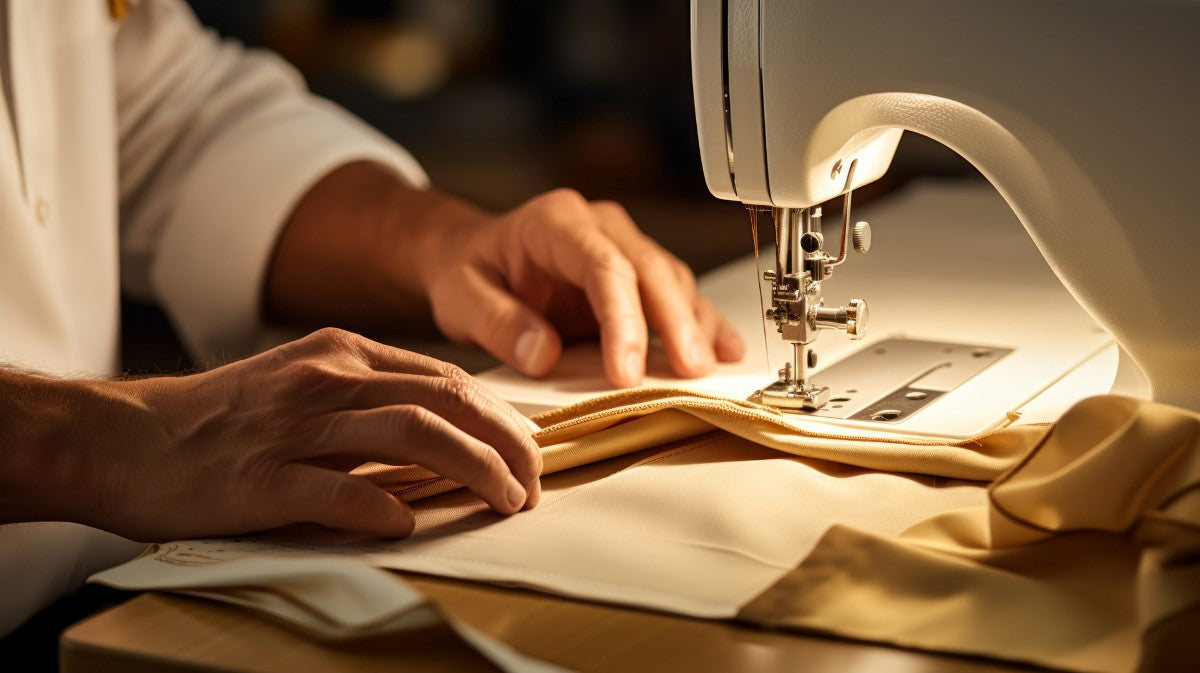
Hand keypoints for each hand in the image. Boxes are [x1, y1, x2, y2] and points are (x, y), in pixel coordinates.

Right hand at [1, 329, 541, 541]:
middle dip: (505, 442)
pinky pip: (339, 490)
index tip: (531, 450)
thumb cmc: (221, 420)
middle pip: (445, 401)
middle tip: (534, 482)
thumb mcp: (303, 384)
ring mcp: (294, 426)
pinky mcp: (261, 477)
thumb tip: (447, 428)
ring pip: (411, 435)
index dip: (501, 416)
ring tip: (506, 500)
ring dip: (472, 469)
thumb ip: (370, 397)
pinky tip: (409, 525)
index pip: (447, 378)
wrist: (125, 439)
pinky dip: (384, 507)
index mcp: (341, 354)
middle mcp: (326, 379)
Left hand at [265, 163, 743, 386]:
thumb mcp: (461, 298)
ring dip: (694, 325)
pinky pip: (678, 294)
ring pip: (672, 280)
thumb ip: (499, 324)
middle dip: (675, 323)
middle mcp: (600, 226)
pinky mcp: (638, 274)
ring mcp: (625, 245)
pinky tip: (725, 349)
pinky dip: (702, 322)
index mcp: (556, 222)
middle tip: (689, 372)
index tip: (626, 371)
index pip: (602, 266)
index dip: (621, 319)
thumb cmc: (469, 272)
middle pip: (650, 269)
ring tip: (708, 370)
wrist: (473, 256)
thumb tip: (543, 354)